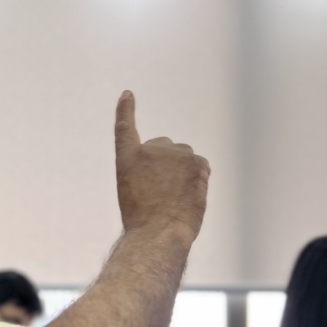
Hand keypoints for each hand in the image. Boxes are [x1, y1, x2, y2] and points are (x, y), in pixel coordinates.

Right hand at [114, 91, 209, 242]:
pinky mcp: (196, 161)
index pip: (125, 129)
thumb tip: (182, 169)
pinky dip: (198, 180)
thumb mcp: (135, 194)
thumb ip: (151, 175)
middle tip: (163, 192)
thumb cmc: (143, 222)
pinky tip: (189, 198)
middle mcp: (150, 150)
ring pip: (185, 159)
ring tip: (175, 198)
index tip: (128, 94)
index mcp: (128, 159)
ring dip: (183, 173)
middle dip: (168, 164)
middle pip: (166, 148)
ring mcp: (174, 154)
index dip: (126, 110)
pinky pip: (201, 168)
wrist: (157, 232)